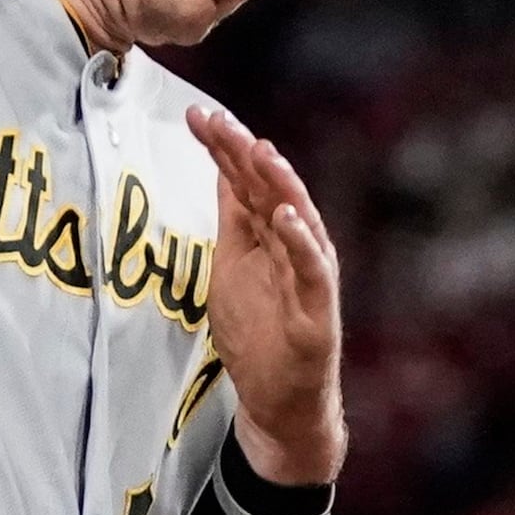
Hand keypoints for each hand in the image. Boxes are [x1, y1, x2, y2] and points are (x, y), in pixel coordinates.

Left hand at [190, 100, 344, 487]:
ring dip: (280, 183)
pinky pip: (312, 270)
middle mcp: (293, 244)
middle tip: (219, 119)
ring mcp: (309, 273)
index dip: (222, 147)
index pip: (243, 180)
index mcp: (268, 233)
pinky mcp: (319, 308)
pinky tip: (288, 218)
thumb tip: (220, 168)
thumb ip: (232, 218)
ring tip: (260, 151)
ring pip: (298, 218)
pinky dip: (302, 243)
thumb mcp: (232, 265)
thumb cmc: (259, 334)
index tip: (195, 114)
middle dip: (244, 152)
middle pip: (269, 189)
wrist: (279, 400)